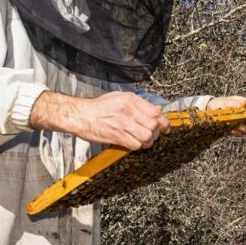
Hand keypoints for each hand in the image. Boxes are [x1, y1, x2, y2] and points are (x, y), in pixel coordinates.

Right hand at [30, 90, 169, 149]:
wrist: (80, 115)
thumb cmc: (98, 107)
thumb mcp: (119, 97)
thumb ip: (138, 103)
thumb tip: (155, 110)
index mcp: (131, 100)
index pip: (156, 112)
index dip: (164, 122)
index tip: (165, 128)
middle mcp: (129, 110)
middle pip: (154, 126)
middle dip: (156, 134)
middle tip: (152, 136)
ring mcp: (123, 124)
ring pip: (147, 137)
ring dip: (148, 142)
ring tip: (143, 142)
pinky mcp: (117, 136)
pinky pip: (135, 145)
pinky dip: (137, 147)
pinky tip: (132, 144)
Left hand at [206, 95, 245, 136]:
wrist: (212, 108)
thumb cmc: (222, 103)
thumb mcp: (229, 102)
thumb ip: (239, 103)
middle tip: (239, 125)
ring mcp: (244, 123)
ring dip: (241, 131)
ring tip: (233, 127)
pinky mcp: (238, 129)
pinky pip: (240, 134)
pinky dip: (236, 133)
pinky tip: (230, 130)